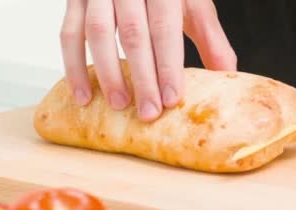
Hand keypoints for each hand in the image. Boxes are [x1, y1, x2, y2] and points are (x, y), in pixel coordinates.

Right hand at [60, 0, 236, 121]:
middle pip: (133, 34)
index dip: (168, 65)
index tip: (172, 99)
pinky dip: (74, 67)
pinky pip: (69, 34)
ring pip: (97, 33)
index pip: (164, 26)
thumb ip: (209, 36)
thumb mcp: (192, 2)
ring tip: (119, 105)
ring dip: (108, 74)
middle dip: (142, 78)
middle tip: (149, 113)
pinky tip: (83, 95)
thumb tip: (226, 75)